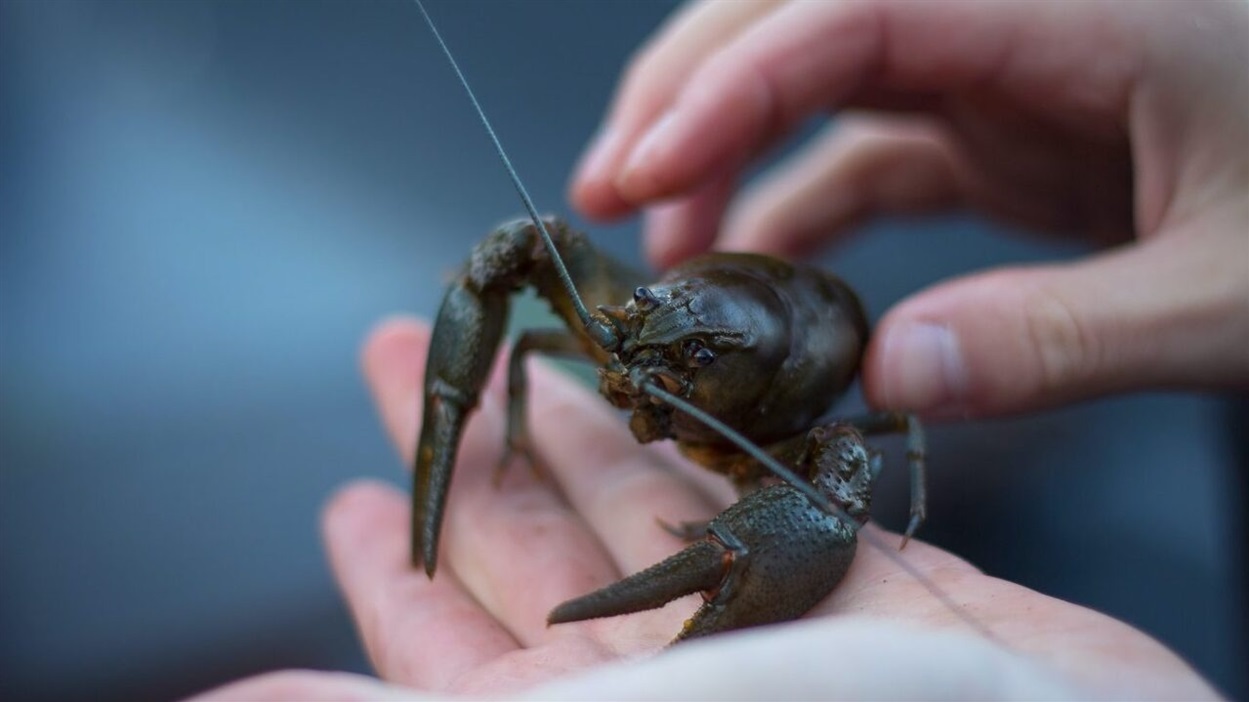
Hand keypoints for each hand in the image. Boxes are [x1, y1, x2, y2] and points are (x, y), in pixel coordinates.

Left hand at [190, 318, 1216, 699]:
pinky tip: (672, 399)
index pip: (448, 646)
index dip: (393, 573)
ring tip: (534, 358)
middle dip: (475, 455)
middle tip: (412, 362)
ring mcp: (769, 635)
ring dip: (584, 431)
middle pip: (538, 553)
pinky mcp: (869, 589)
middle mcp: (665, 683)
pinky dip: (713, 451)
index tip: (345, 497)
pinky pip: (767, 503)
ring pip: (649, 511)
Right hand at [570, 0, 1248, 418]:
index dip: (727, 86)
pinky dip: (795, 210)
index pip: (849, 9)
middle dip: (686, 96)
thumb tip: (890, 373)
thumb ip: (1063, 335)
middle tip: (605, 194)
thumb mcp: (1232, 290)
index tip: (640, 175)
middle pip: (798, 13)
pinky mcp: (994, 126)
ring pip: (812, 75)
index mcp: (1072, 3)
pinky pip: (863, 153)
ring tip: (662, 253)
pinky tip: (756, 280)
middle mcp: (1010, 15)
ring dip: (723, 153)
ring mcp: (995, 67)